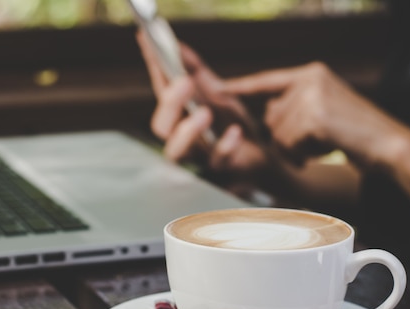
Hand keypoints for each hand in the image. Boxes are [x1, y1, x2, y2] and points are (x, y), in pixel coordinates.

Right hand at [135, 31, 267, 176]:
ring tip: (204, 113)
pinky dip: (225, 146)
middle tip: (184, 82)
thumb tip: (179, 46)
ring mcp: (200, 155)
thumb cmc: (232, 123)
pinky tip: (234, 132)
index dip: (154, 68)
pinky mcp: (222, 167)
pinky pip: (218, 161)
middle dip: (170, 104)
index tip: (148, 40)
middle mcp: (182, 138)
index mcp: (179, 116)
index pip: (160, 91)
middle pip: (161, 127)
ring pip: (177, 152)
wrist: (262, 153)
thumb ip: (196, 71)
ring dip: (187, 132)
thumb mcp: (216, 92)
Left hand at [225, 62, 409, 169]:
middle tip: (317, 141)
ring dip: (296, 148)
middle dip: (287, 138)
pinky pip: (289, 144)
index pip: (267, 80)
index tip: (217, 89)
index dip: (241, 87)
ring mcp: (312, 96)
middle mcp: (309, 79)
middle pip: (272, 117)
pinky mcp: (315, 116)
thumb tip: (267, 113)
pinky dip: (304, 154)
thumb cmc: (355, 132)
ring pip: (278, 134)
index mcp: (311, 73)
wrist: (389, 143)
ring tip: (324, 143)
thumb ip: (294, 105)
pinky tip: (326, 148)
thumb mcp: (323, 107)